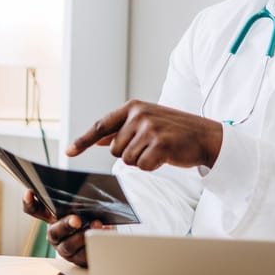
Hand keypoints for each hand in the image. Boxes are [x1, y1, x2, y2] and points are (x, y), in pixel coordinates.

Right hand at [24, 189, 104, 266]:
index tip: (30, 193)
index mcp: (50, 217)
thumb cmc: (86, 217)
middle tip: (77, 220)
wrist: (99, 239)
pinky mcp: (77, 259)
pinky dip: (94, 245)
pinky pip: (83, 255)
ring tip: (96, 226)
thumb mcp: (79, 206)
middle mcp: (54, 234)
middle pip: (54, 231)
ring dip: (82, 237)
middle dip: (65, 225)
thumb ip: (74, 200)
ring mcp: (64, 248)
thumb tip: (82, 192)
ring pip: (68, 246)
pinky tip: (103, 234)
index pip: (33, 209)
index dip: (29, 202)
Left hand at [67, 100, 222, 170]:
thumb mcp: (147, 122)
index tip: (68, 152)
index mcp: (133, 107)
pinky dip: (152, 166)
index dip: (83, 141)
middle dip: (130, 153)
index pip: (101, 126)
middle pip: (115, 150)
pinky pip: (142, 166)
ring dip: (142, 160)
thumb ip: (122, 129)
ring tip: (159, 149)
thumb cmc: (174, 130)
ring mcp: (149, 128)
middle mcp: (139, 115)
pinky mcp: (160, 144)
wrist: (206, 136)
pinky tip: (165, 157)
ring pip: (128, 160)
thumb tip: (99, 140)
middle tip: (151, 146)